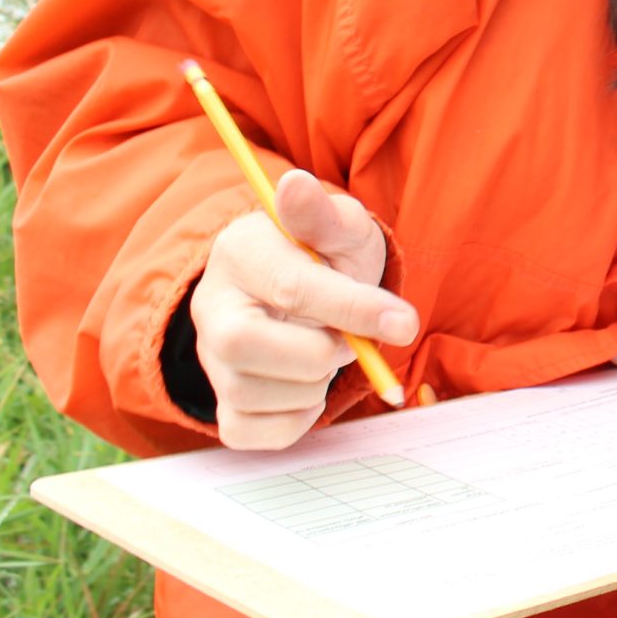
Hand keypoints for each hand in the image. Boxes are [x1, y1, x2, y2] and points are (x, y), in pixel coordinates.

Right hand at [190, 170, 416, 449]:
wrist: (307, 294)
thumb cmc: (328, 259)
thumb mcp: (340, 228)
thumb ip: (324, 214)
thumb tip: (295, 184)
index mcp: (240, 252)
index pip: (292, 287)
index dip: (353, 308)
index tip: (405, 321)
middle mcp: (212, 308)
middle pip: (248, 346)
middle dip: (322, 352)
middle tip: (351, 340)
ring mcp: (211, 361)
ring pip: (257, 394)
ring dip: (316, 384)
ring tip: (327, 351)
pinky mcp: (225, 406)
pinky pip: (259, 433)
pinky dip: (300, 418)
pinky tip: (309, 386)